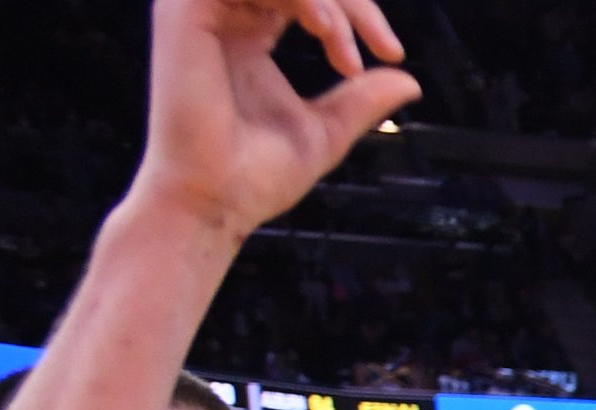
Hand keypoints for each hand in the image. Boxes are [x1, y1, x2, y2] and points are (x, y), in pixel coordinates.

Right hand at [128, 0, 421, 245]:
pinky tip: (324, 28)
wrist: (215, 203)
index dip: (357, 11)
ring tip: (343, 45)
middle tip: (381, 44)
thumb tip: (410, 80)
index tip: (392, 53)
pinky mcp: (185, 14)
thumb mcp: (326, 130)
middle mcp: (223, 16)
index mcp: (248, 35)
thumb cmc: (256, 176)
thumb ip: (362, 99)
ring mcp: (200, 11)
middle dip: (349, 1)